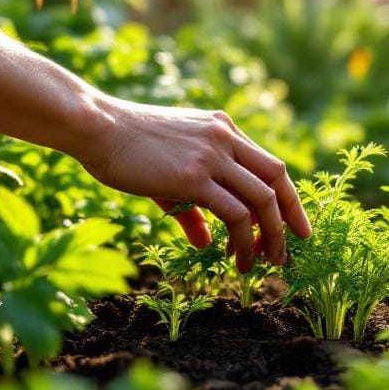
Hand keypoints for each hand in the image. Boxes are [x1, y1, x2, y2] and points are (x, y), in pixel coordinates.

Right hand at [73, 95, 309, 271]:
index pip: (268, 164)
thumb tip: (207, 241)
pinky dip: (245, 241)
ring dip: (270, 236)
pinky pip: (235, 214)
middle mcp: (225, 137)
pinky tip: (237, 259)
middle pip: (277, 178)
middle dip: (290, 216)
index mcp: (223, 128)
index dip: (285, 197)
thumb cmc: (125, 148)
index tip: (293, 224)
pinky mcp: (194, 177)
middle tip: (292, 248)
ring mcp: (212, 155)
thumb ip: (191, 204)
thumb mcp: (169, 170)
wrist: (95, 126)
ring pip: (262, 199)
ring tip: (266, 263)